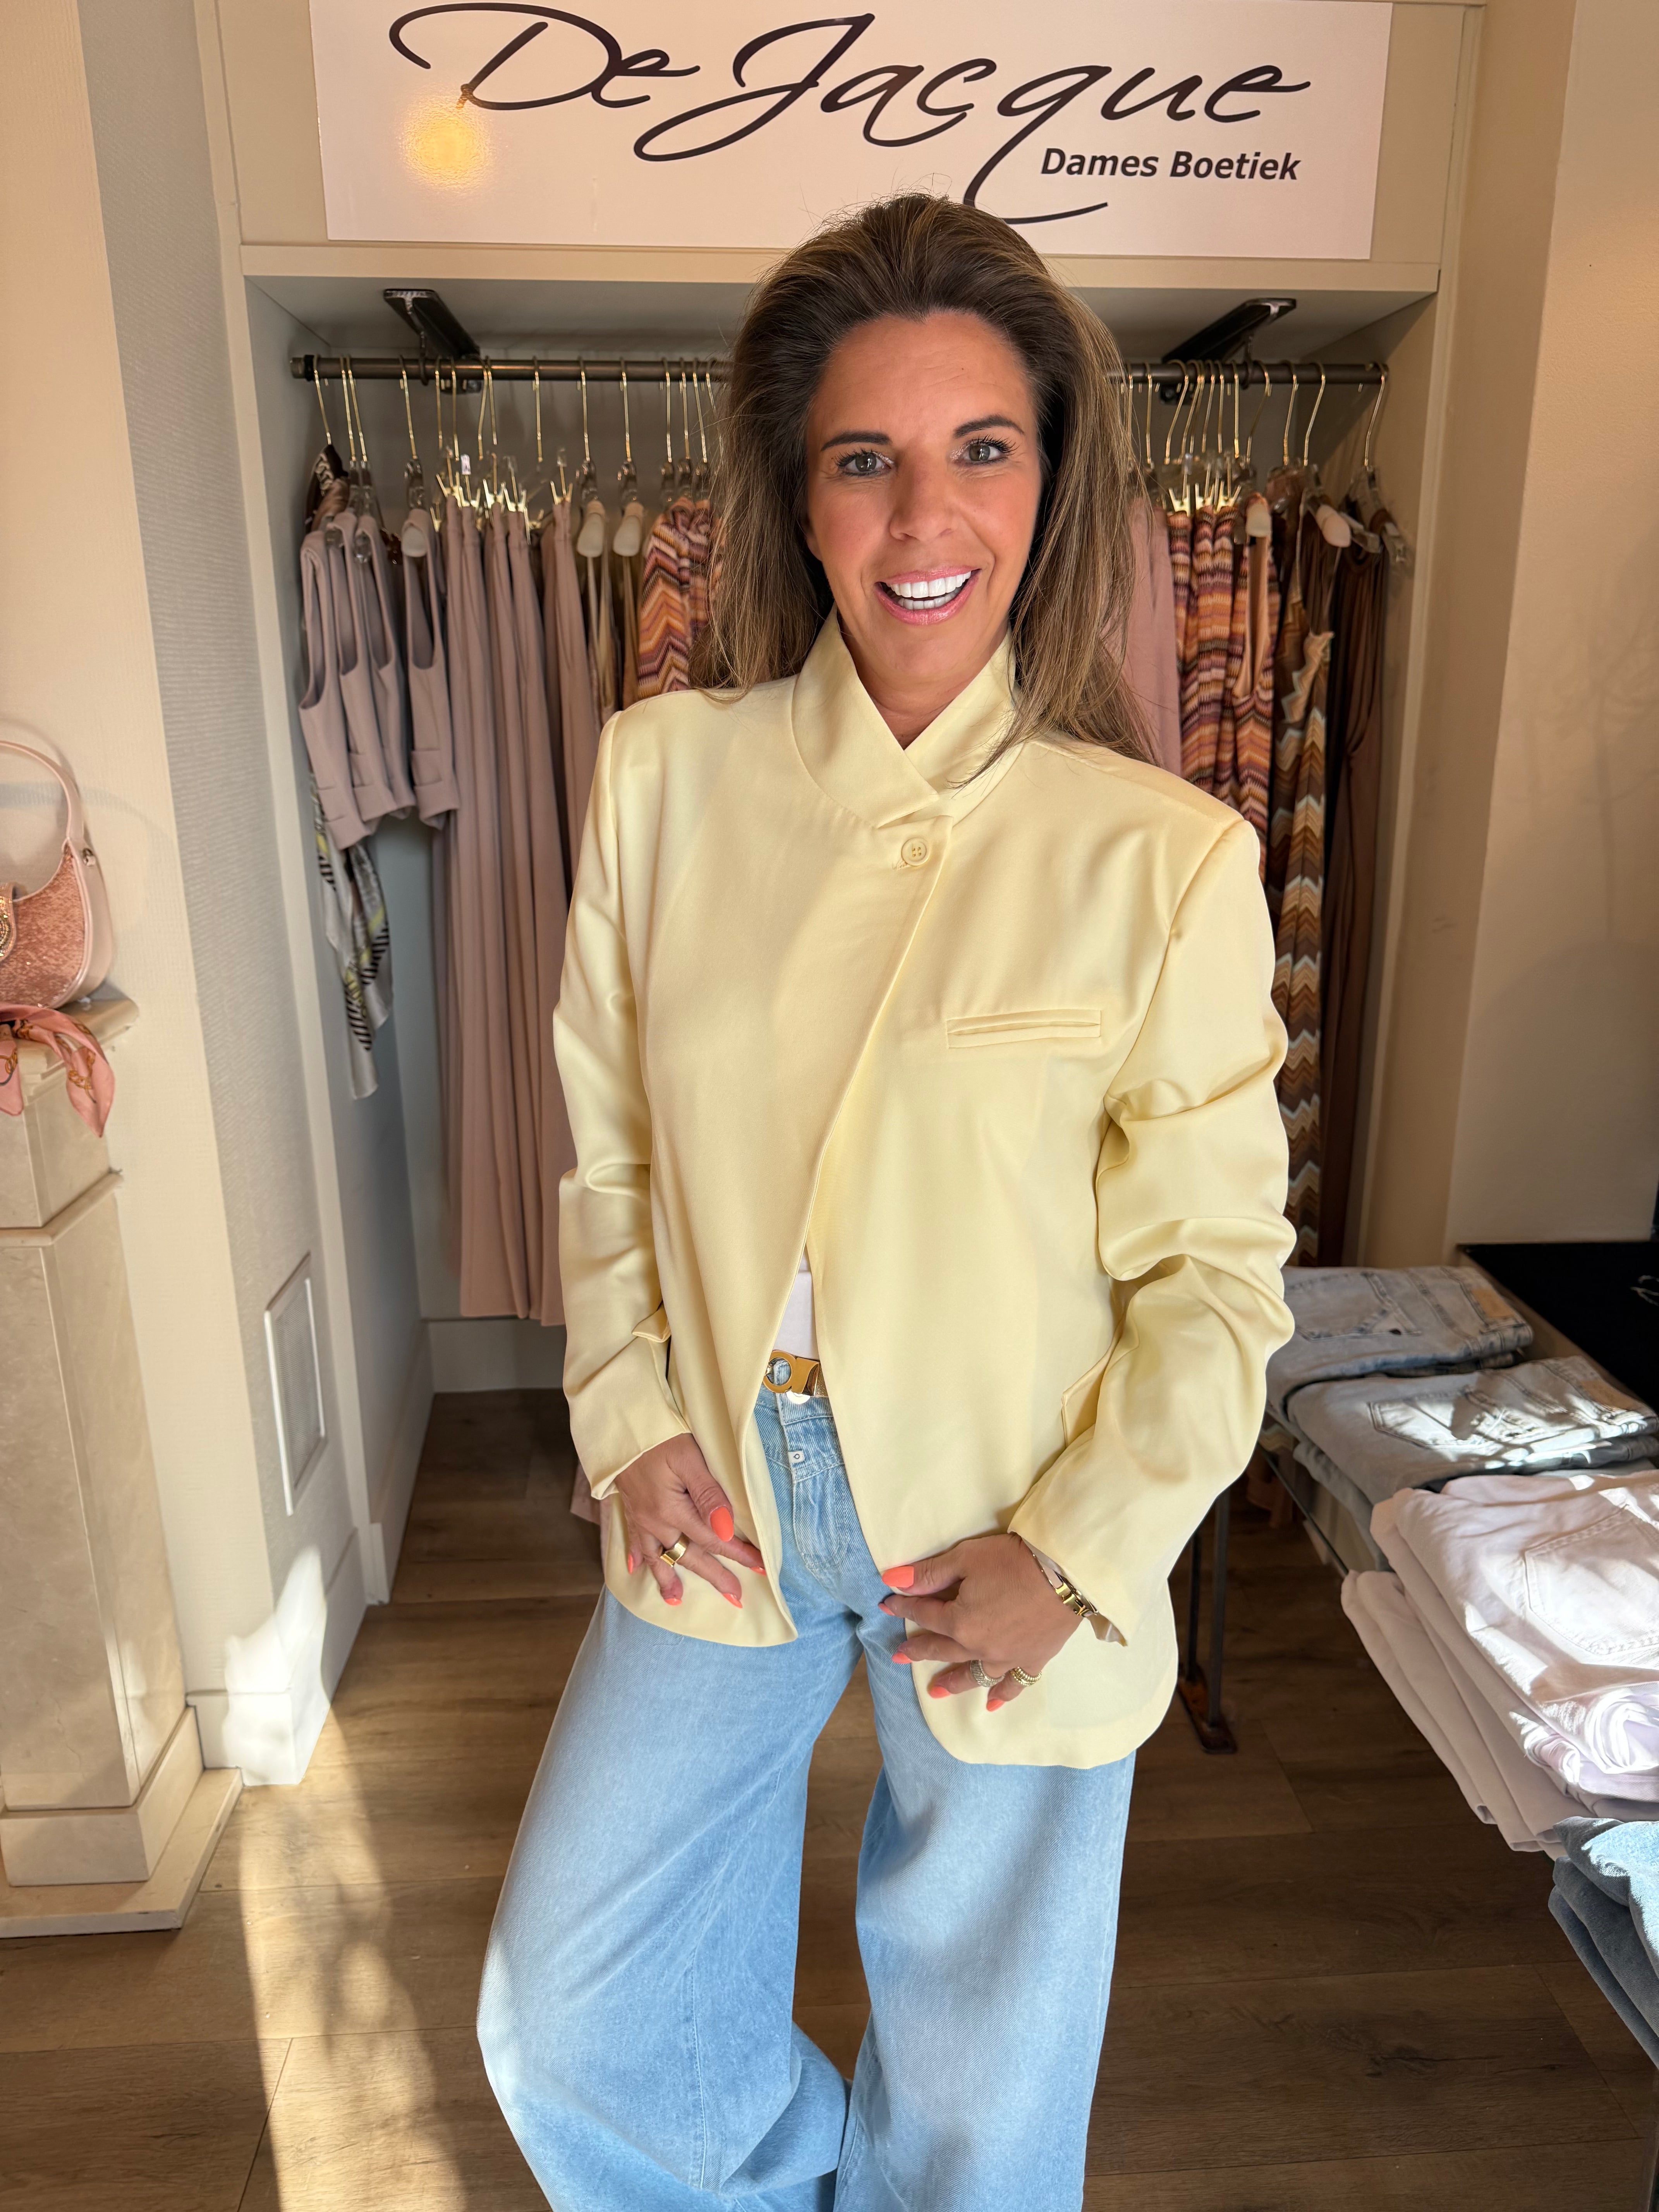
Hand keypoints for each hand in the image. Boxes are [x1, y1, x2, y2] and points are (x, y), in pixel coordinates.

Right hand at [612, 1433, 764, 1609]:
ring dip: (668, 1579)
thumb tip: (727, 1529)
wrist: (622, 1427)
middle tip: (735, 1598)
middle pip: (690, 1555)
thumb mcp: (689, 1459)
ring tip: (675, 1601)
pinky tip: (635, 1569)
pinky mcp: (630, 1510)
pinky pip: (633, 1542)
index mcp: (672, 1511)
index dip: (737, 1553)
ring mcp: (641, 1518)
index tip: (760, 1566)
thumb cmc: (660, 1437)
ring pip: (659, 1556)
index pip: (712, 1539)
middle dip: (714, 1576)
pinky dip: (637, 1557)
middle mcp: (655, 1522)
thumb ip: (709, 1495)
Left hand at [879, 1535, 1080, 1710]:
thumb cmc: (1013, 1561)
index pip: (924, 1614)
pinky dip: (1002, 1695)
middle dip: (918, 1650)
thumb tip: (892, 1580)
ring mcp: (1007, 1657)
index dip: (904, 1606)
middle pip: (943, 1648)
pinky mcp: (1034, 1658)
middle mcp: (979, 1647)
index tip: (887, 1604)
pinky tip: (991, 1704)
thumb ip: (928, 1574)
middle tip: (898, 1656)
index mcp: (960, 1622)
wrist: (1066, 1573)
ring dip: (953, 1682)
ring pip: (973, 1673)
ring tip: (935, 1691)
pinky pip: (1014, 1683)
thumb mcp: (966, 1558)